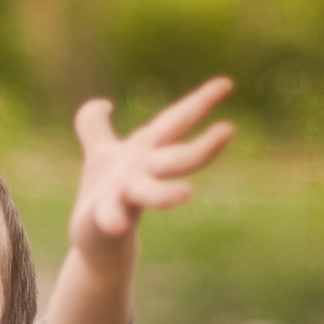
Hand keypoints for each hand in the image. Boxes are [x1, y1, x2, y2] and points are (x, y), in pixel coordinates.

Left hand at [66, 77, 235, 260]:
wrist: (93, 240)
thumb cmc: (104, 193)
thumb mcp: (99, 152)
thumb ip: (95, 126)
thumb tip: (102, 104)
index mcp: (144, 151)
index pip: (175, 122)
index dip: (200, 102)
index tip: (227, 83)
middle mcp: (142, 173)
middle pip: (175, 159)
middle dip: (201, 148)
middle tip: (229, 130)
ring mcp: (125, 196)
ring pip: (149, 192)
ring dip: (165, 193)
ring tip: (188, 194)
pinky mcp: (103, 217)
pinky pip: (108, 217)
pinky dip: (113, 219)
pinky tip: (117, 225)